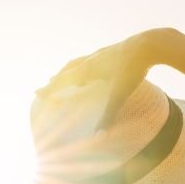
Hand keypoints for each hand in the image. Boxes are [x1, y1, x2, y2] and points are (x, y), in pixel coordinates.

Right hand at [41, 29, 172, 128]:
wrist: (149, 45)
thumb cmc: (132, 70)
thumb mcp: (119, 95)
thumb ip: (108, 116)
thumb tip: (98, 138)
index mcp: (88, 71)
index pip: (63, 82)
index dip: (50, 89)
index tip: (36, 93)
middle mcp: (90, 61)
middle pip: (67, 71)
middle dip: (55, 81)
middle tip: (45, 85)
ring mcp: (100, 54)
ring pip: (78, 63)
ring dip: (68, 70)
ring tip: (63, 74)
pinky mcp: (111, 50)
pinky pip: (91, 59)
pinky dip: (84, 65)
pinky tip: (90, 66)